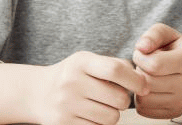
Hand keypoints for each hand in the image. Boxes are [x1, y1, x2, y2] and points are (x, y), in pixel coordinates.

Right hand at [0, 53, 144, 124]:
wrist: (37, 93)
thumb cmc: (72, 75)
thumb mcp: (88, 62)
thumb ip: (114, 65)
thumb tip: (141, 80)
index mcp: (81, 62)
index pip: (115, 70)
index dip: (136, 79)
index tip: (144, 86)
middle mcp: (72, 82)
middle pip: (118, 98)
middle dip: (124, 100)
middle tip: (117, 97)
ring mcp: (66, 105)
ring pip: (111, 117)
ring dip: (113, 114)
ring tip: (103, 106)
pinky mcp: (63, 123)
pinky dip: (99, 123)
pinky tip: (91, 114)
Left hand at [131, 23, 181, 118]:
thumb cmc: (173, 48)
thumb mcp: (165, 34)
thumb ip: (153, 35)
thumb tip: (141, 48)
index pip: (154, 65)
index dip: (140, 58)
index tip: (142, 53)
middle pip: (148, 83)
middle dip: (140, 72)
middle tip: (145, 65)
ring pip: (144, 99)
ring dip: (139, 87)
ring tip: (148, 76)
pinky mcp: (175, 112)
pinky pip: (145, 110)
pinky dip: (141, 100)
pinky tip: (149, 89)